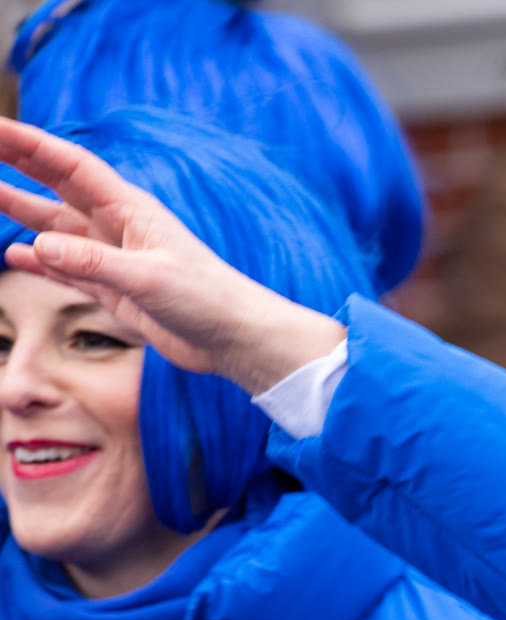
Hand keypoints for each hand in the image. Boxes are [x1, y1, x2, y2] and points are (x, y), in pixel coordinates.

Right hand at [0, 118, 343, 393]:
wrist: (234, 339)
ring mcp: (114, 258)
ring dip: (21, 212)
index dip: (31, 144)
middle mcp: (118, 227)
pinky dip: (41, 262)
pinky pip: (67, 269)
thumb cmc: (207, 299)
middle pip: (57, 187)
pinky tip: (17, 254)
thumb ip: (94, 262)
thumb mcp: (149, 278)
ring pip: (56, 228)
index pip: (71, 166)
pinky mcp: (114, 289)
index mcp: (130, 210)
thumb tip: (39, 244)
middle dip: (18, 164)